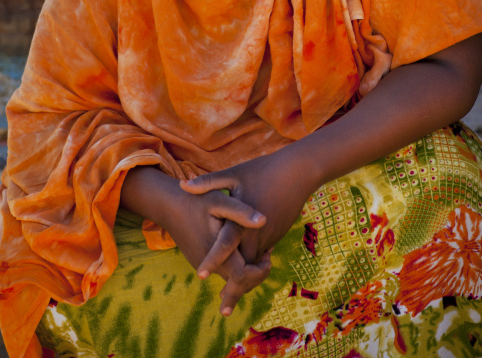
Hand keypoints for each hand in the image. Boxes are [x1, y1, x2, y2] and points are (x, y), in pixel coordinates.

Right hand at [121, 166, 271, 313]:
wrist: (167, 204)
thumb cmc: (195, 200)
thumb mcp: (219, 201)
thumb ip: (240, 211)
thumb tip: (264, 221)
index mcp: (214, 252)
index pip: (242, 277)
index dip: (259, 271)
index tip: (269, 256)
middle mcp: (207, 264)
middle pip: (237, 282)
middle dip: (256, 273)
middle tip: (269, 256)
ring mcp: (202, 263)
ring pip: (230, 276)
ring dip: (247, 268)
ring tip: (262, 251)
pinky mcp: (200, 259)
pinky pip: (221, 268)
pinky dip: (235, 263)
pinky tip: (244, 247)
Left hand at [180, 147, 315, 310]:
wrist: (299, 172)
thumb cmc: (263, 170)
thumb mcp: (234, 175)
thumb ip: (208, 183)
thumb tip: (183, 185)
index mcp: (243, 220)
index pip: (225, 246)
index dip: (213, 261)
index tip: (200, 276)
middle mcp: (257, 233)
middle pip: (244, 268)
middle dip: (234, 289)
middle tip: (223, 310)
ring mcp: (269, 236)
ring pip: (255, 265)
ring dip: (244, 281)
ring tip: (230, 299)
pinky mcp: (276, 235)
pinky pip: (262, 256)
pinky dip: (253, 267)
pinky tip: (246, 274)